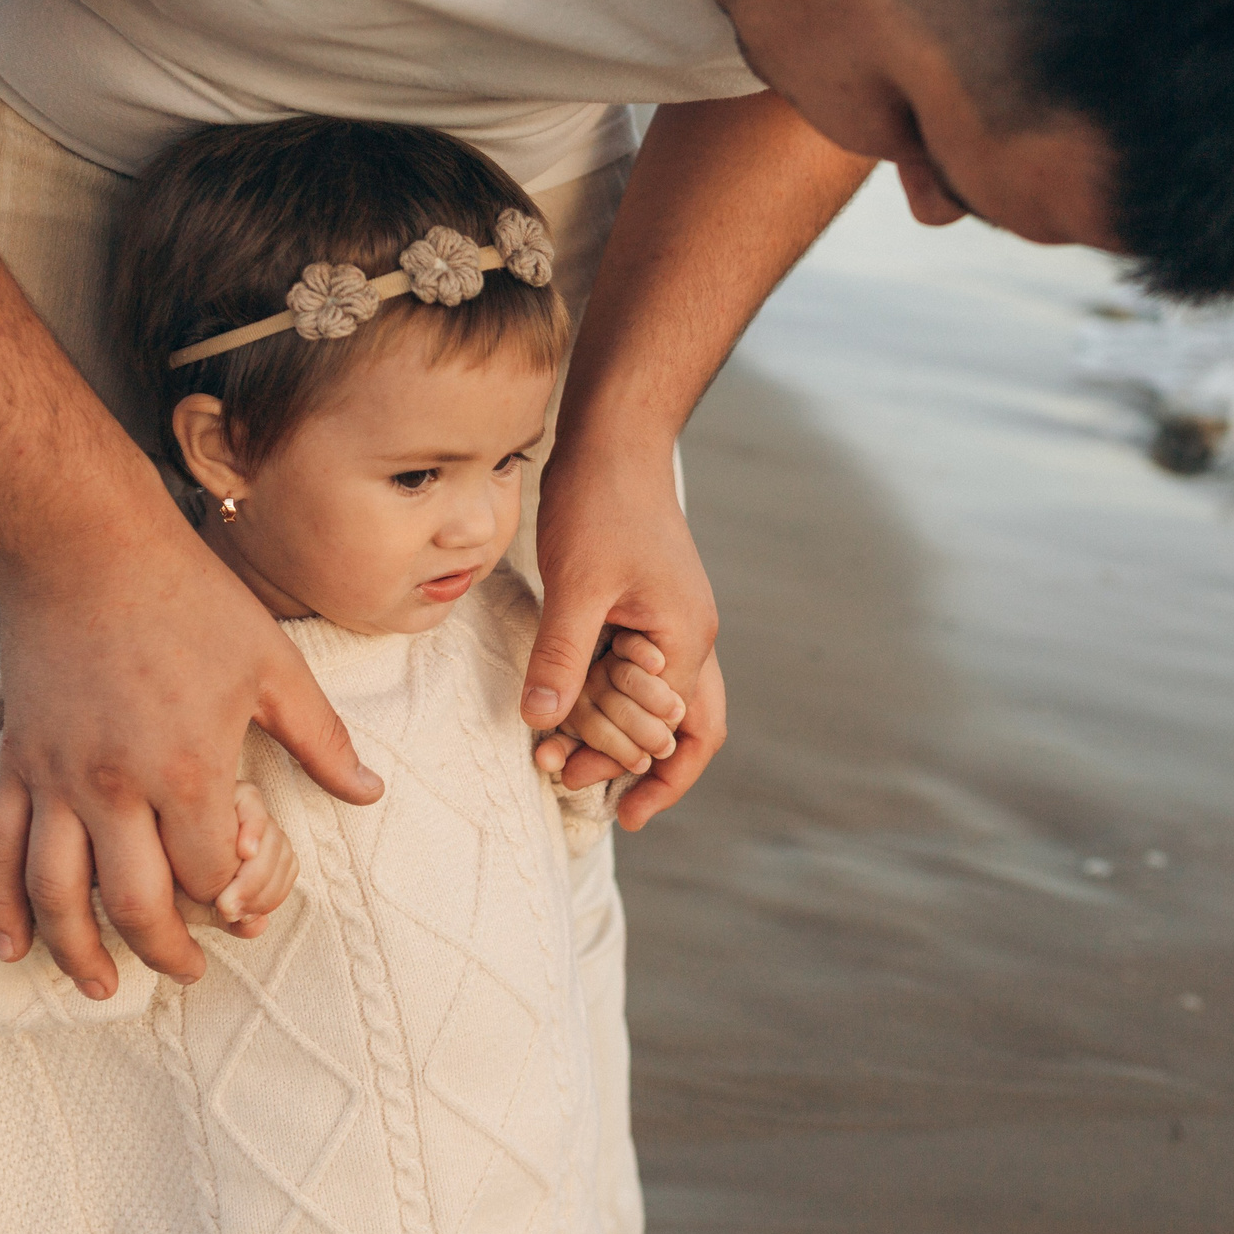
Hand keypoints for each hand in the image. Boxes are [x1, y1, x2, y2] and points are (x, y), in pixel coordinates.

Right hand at [0, 525, 380, 998]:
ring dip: (77, 954)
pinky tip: (10, 948)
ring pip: (58, 896)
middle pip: (133, 906)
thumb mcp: (274, 667)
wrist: (84, 547)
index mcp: (187, 770)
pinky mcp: (16, 764)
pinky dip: (0, 908)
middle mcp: (115, 788)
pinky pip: (0, 854)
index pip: (207, 876)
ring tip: (100, 989)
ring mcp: (56, 780)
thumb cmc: (189, 601)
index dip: (229, 903)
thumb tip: (370, 793)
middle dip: (163, 953)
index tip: (244, 909)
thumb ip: (321, 741)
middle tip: (189, 973)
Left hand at [524, 434, 719, 824]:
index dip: (634, 771)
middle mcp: (692, 637)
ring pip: (666, 703)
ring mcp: (675, 621)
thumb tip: (541, 720)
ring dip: (623, 733)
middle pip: (691, 729)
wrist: (616, 440)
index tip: (589, 794)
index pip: (675, 733)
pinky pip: (643, 671)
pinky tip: (575, 704)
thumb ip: (563, 657)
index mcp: (686, 640)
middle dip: (641, 767)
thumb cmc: (602, 503)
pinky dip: (613, 698)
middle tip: (582, 788)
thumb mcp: (577, 586)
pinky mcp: (650, 605)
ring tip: (571, 756)